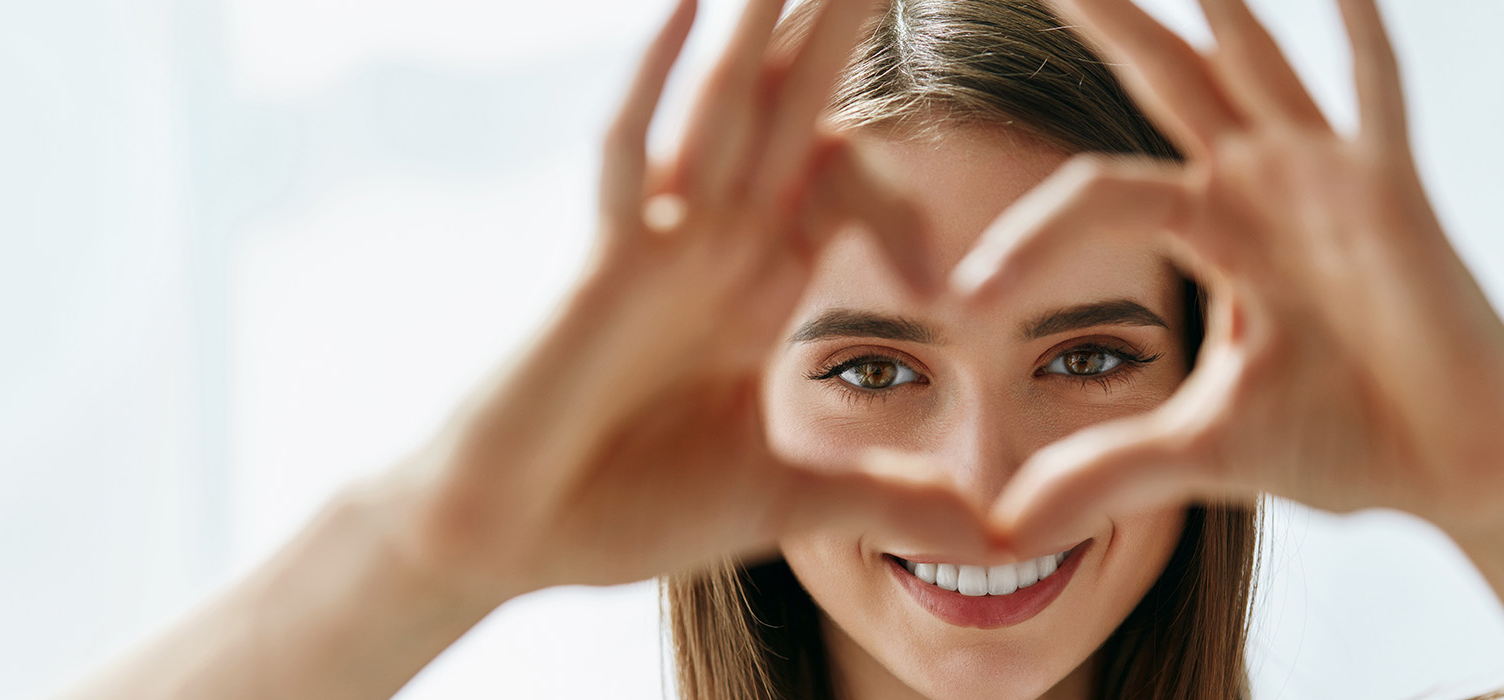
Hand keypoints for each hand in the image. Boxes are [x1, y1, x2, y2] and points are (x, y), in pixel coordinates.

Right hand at [369, 0, 989, 597]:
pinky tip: (691, 7)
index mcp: (759, 286)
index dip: (895, 178)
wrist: (508, 542)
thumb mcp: (789, 502)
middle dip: (836, 29)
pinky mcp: (603, 266)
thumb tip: (996, 540)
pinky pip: (631, 157)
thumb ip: (888, 502)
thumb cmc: (625, 510)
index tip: (958, 182)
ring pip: (725, 106)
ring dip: (767, 25)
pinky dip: (656, 83)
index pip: (839, 185)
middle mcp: (714, 246)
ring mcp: (658, 246)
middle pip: (790, 110)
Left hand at [961, 0, 1503, 552]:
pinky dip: (1359, 33)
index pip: (1094, 198)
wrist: (1460, 473)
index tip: (961, 297)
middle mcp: (1261, 185)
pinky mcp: (1394, 194)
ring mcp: (1328, 178)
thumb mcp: (1202, 451)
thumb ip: (1103, 473)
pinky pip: (1376, 95)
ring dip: (1214, 2)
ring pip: (1254, 59)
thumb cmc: (1347, 441)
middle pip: (1162, 77)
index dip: (1027, 240)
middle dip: (1105, 16)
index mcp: (1212, 230)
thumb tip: (999, 528)